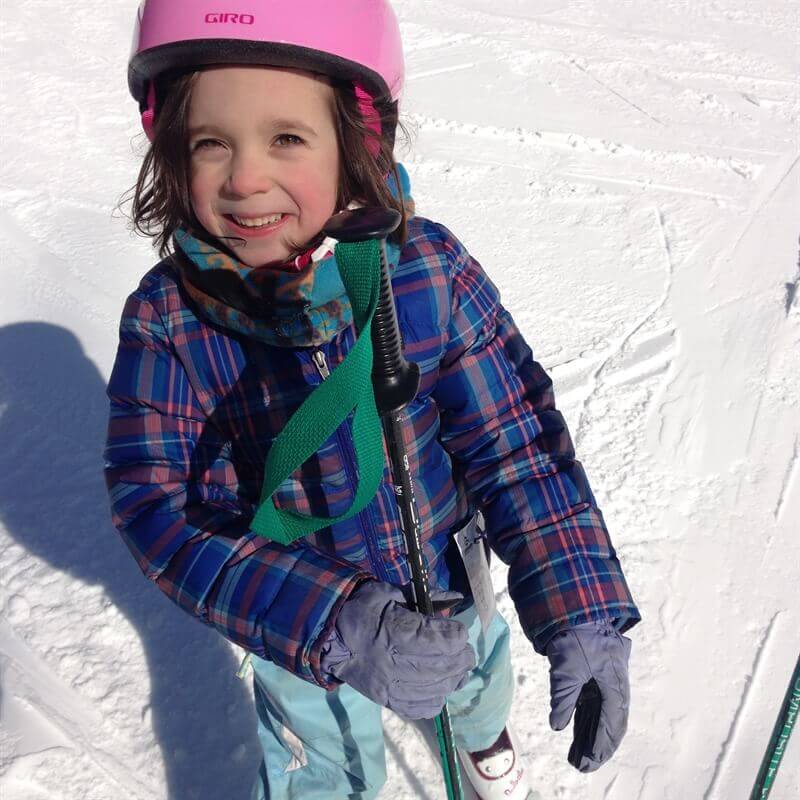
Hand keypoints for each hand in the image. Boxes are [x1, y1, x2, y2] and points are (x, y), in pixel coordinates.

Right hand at [320, 582, 475, 718]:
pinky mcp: (386, 701)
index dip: (457, 634)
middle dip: (462, 658)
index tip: (458, 629)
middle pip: (444, 667)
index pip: (443, 641)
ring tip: (456, 668)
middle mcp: (394, 663)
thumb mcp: (391, 592)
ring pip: (437, 690)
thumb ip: (425, 597)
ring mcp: (389, 686)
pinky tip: (438, 686)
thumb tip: (456, 597)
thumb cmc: (362, 608)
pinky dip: (436, 699)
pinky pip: (421, 709)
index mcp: (396, 631)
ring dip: (454, 678)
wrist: (330, 637)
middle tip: (465, 651)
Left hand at [546, 620, 631, 771]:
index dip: (601, 744)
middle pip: (609, 723)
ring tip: (578, 757)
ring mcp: (605, 681)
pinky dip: (586, 720)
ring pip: (600, 715)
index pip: (611, 723)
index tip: (589, 762)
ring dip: (590, 735)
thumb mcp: (566, 667)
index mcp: (614, 684)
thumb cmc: (575, 635)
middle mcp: (614, 685)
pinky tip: (576, 732)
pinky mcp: (595, 676)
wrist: (577, 608)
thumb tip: (557, 725)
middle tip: (582, 765)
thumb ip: (563, 697)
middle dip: (597, 746)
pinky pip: (593, 703)